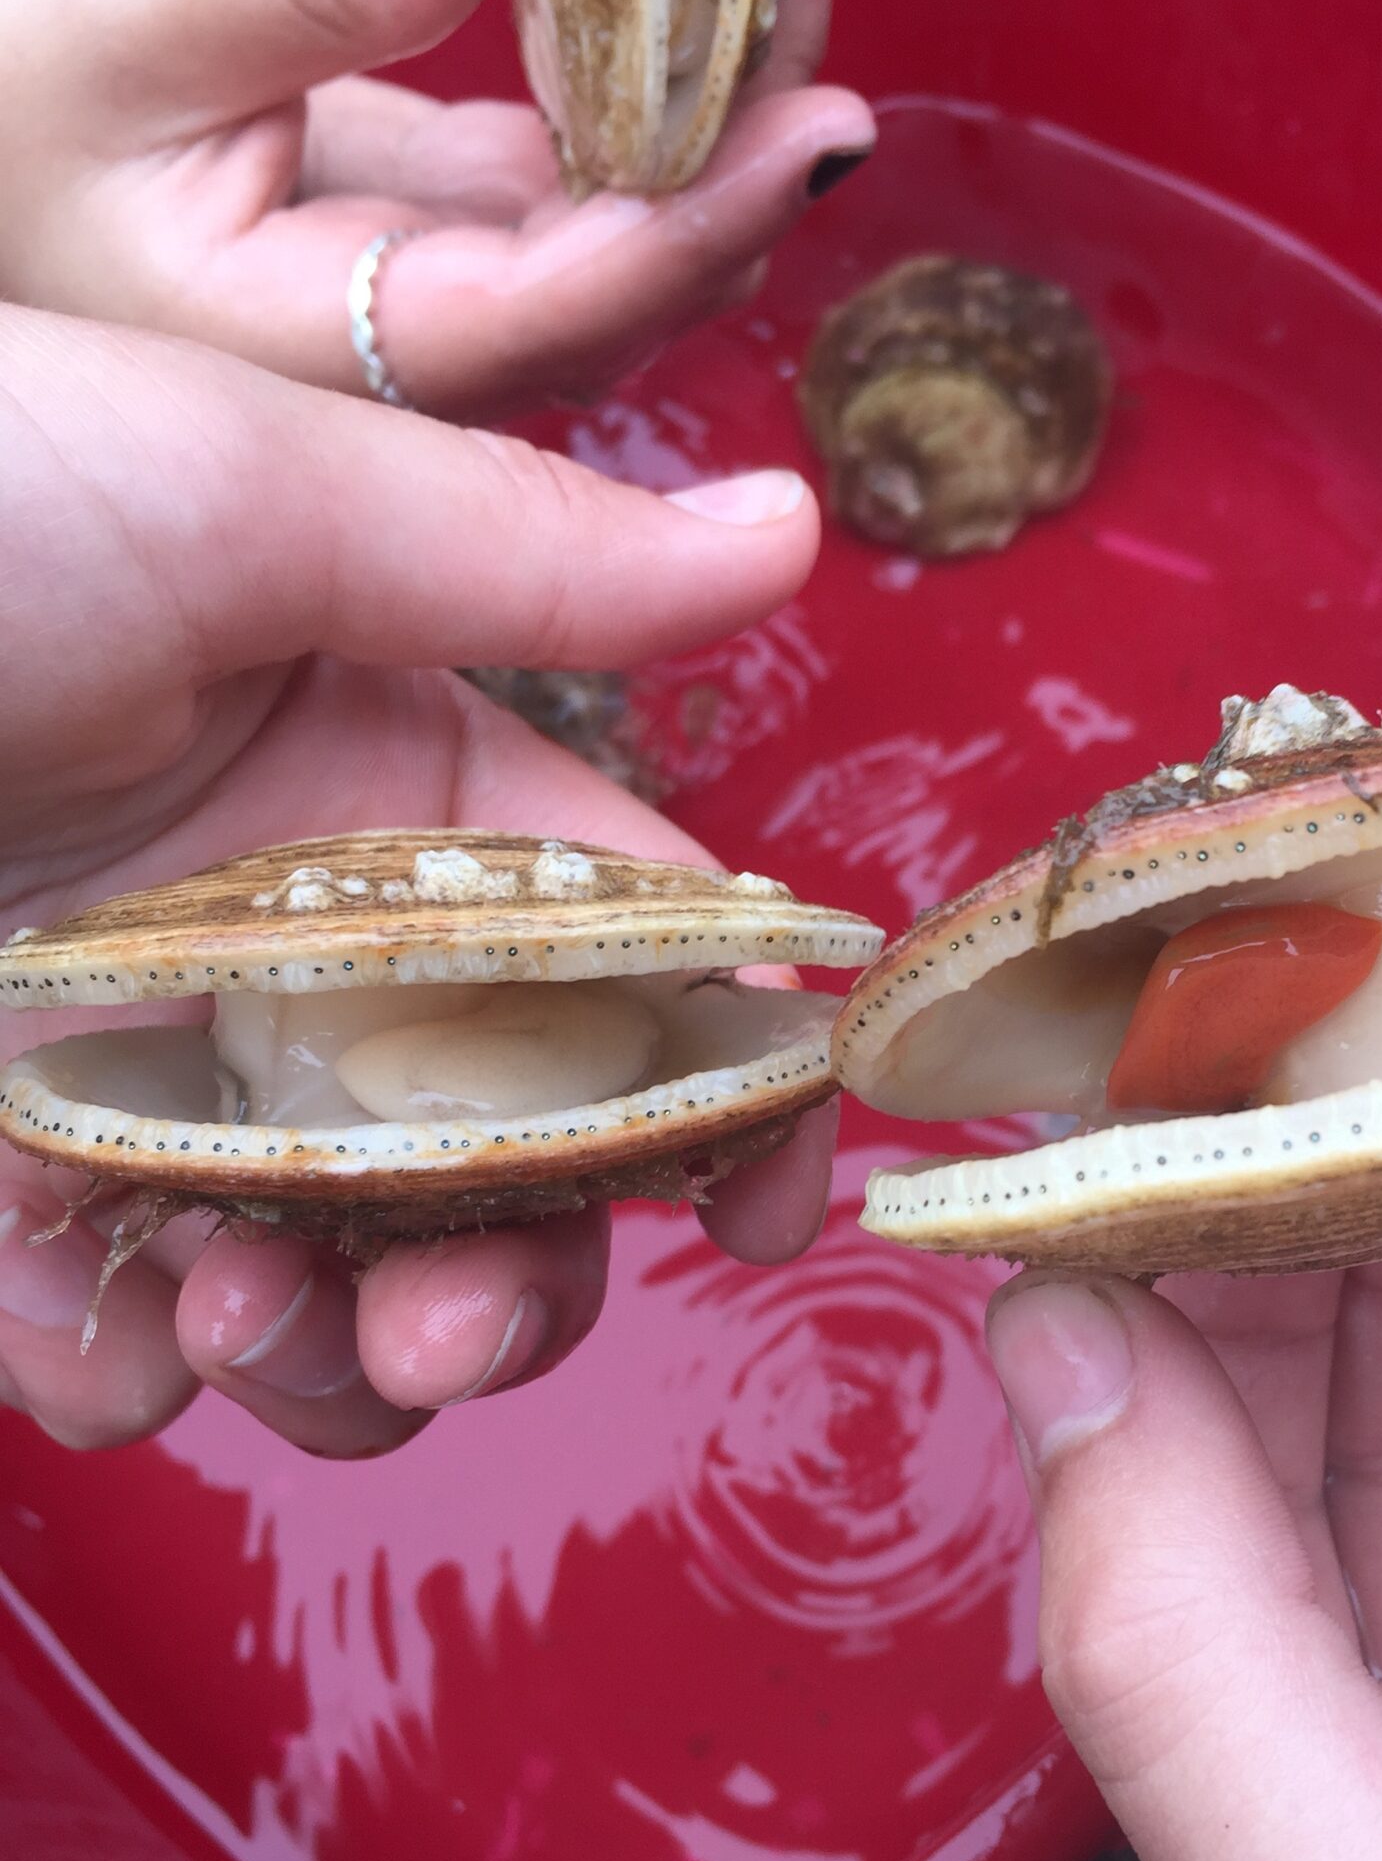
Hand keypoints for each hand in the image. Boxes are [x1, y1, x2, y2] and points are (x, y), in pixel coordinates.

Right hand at [0, 0, 874, 416]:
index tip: (822, 129)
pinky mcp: (476, 253)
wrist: (1, 173)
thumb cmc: (11, 127)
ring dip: (725, 119)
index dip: (690, 221)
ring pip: (637, 251)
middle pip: (628, 294)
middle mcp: (418, 384)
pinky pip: (606, 190)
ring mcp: (461, 323)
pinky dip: (668, 97)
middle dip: (744, 151)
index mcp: (316, 366)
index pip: (542, 313)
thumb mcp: (118, 38)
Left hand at [0, 306, 832, 1459]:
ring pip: (332, 1285)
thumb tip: (793, 533)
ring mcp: (140, 1081)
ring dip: (350, 1354)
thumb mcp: (229, 486)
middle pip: (500, 1170)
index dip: (718, 1085)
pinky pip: (110, 1342)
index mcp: (385, 785)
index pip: (619, 957)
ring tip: (263, 1323)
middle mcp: (287, 950)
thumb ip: (517, 550)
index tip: (768, 1199)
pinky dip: (135, 1374)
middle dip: (524, 1275)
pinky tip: (114, 1337)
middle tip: (458, 1317)